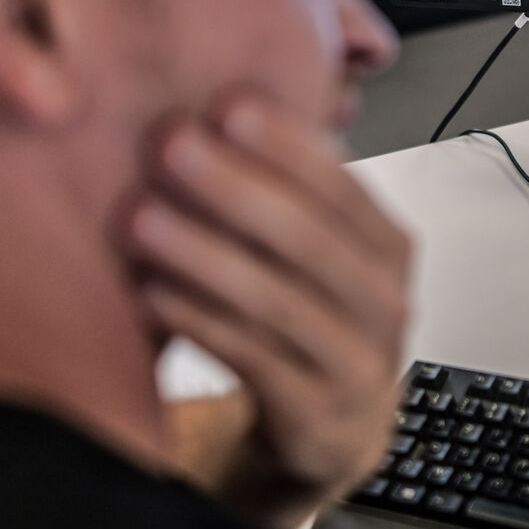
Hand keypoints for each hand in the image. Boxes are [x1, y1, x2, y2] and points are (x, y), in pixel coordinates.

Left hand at [124, 93, 411, 528]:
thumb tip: (227, 97)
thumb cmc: (309, 322)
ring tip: (140, 219)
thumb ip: (292, 188)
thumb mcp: (315, 253)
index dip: (286, 144)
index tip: (225, 105)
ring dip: (205, 254)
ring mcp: (359, 362)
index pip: (343, 186)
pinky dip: (202, 324)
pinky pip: (256, 363)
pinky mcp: (321, 418)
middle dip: (235, 187)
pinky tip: (153, 293)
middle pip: (312, 239)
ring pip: (281, 302)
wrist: (328, 431)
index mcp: (387, 247)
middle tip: (169, 147)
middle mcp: (385, 302)